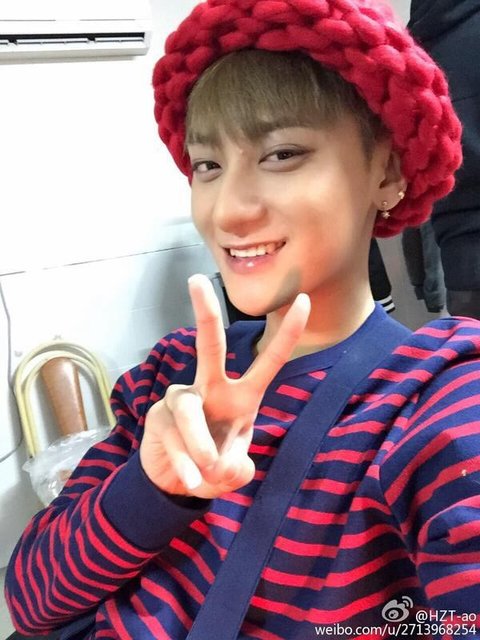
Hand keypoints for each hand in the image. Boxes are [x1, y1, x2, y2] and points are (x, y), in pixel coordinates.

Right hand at [140, 274, 309, 498]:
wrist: (174, 482)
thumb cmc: (213, 466)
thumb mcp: (233, 472)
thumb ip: (236, 469)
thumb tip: (221, 463)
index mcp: (241, 397)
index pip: (269, 362)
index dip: (286, 334)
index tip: (303, 300)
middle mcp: (210, 388)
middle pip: (209, 347)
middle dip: (205, 314)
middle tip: (197, 280)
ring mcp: (181, 399)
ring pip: (190, 411)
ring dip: (201, 445)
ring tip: (208, 471)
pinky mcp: (158, 415)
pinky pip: (173, 437)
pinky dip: (185, 464)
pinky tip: (190, 481)